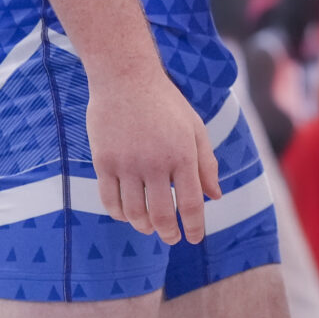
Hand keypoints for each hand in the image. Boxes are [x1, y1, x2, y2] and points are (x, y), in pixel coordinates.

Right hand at [85, 64, 221, 244]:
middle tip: (170, 238)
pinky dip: (119, 214)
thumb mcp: (195, 128)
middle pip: (161, 214)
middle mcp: (155, 163)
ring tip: (149, 227)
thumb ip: (206, 164)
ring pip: (133, 212)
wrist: (126, 79)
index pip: (190, 204)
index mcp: (183, 155)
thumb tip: (215, 197)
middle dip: (168, 233)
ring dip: (143, 226)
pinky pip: (109, 200)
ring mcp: (127, 163)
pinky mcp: (104, 161)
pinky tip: (126, 215)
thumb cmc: (166, 103)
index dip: (194, 227)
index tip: (194, 238)